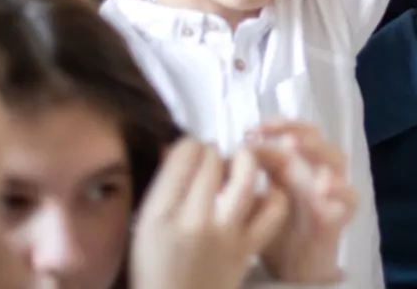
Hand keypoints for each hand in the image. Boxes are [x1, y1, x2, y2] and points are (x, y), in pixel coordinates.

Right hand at [131, 139, 288, 288]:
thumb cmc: (154, 269)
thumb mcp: (143, 226)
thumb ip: (161, 185)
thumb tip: (174, 146)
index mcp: (160, 215)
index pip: (184, 155)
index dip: (191, 146)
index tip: (192, 153)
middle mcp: (193, 222)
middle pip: (213, 161)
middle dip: (214, 152)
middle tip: (214, 158)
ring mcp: (224, 235)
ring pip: (246, 177)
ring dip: (245, 161)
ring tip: (239, 164)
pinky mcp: (248, 249)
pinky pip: (272, 210)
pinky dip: (273, 194)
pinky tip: (262, 190)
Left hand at [249, 121, 358, 284]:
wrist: (291, 268)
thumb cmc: (275, 230)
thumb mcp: (256, 200)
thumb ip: (250, 176)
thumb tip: (236, 151)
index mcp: (295, 163)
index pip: (291, 131)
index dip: (275, 126)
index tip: (251, 131)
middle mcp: (314, 170)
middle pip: (316, 137)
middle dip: (299, 130)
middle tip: (281, 136)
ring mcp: (330, 190)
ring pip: (336, 158)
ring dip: (318, 150)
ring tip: (296, 148)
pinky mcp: (340, 213)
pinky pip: (350, 197)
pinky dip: (340, 189)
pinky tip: (323, 187)